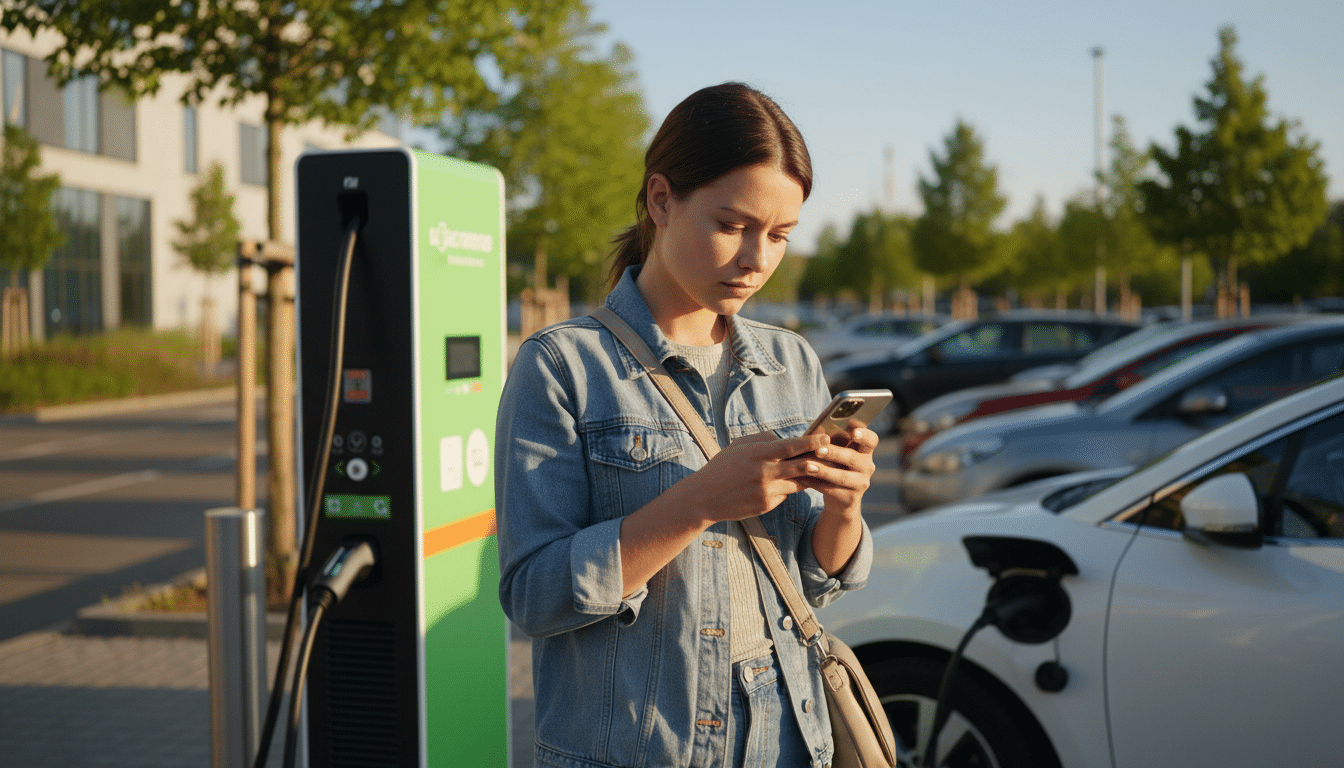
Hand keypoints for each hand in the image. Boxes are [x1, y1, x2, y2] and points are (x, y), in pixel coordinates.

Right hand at [685, 431, 833, 523]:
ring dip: (809, 475)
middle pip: (802, 465)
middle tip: (834, 453)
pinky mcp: (767, 505)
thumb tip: (786, 439)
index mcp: (757, 454)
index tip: (826, 437)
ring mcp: (767, 491)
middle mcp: (764, 473)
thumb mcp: (739, 446)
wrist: (705, 498)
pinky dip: (789, 488)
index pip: (791, 446)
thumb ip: (764, 440)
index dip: (811, 442)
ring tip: (821, 468)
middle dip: (820, 458)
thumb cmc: (722, 467)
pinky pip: (785, 494)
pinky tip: (786, 484)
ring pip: (798, 482)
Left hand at [798, 427, 877, 517]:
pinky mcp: (851, 498)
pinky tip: (803, 479)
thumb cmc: (834, 467)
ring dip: (823, 471)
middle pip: (853, 458)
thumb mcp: (836, 453)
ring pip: (842, 476)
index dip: (864, 435)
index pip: (871, 440)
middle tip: (818, 450)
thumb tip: (817, 428)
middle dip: (835, 453)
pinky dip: (817, 484)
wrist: (838, 500)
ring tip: (807, 466)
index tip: (853, 431)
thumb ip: (831, 441)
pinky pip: (832, 490)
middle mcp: (867, 467)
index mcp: (865, 451)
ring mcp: (861, 483)